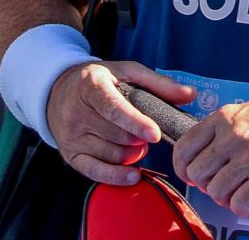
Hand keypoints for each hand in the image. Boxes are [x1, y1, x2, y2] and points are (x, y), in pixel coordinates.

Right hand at [48, 60, 195, 184]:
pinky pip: (96, 172)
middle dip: (139, 138)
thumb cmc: (98, 80)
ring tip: (135, 142)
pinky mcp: (70, 154)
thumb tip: (190, 94)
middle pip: (118, 136)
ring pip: (112, 155)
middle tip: (147, 131)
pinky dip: (117, 176)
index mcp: (91, 86)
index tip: (154, 134)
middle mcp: (77, 112)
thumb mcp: (126, 72)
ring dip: (133, 154)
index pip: (113, 108)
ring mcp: (72, 136)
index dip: (135, 122)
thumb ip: (159, 83)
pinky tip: (134, 174)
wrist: (58, 91)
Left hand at [174, 98, 248, 216]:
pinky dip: (241, 208)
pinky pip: (239, 203)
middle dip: (205, 184)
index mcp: (224, 118)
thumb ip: (220, 130)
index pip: (184, 147)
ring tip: (238, 192)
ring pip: (215, 191)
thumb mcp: (244, 113)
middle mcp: (233, 137)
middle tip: (219, 184)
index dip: (183, 167)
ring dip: (224, 198)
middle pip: (197, 173)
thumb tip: (197, 155)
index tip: (191, 174)